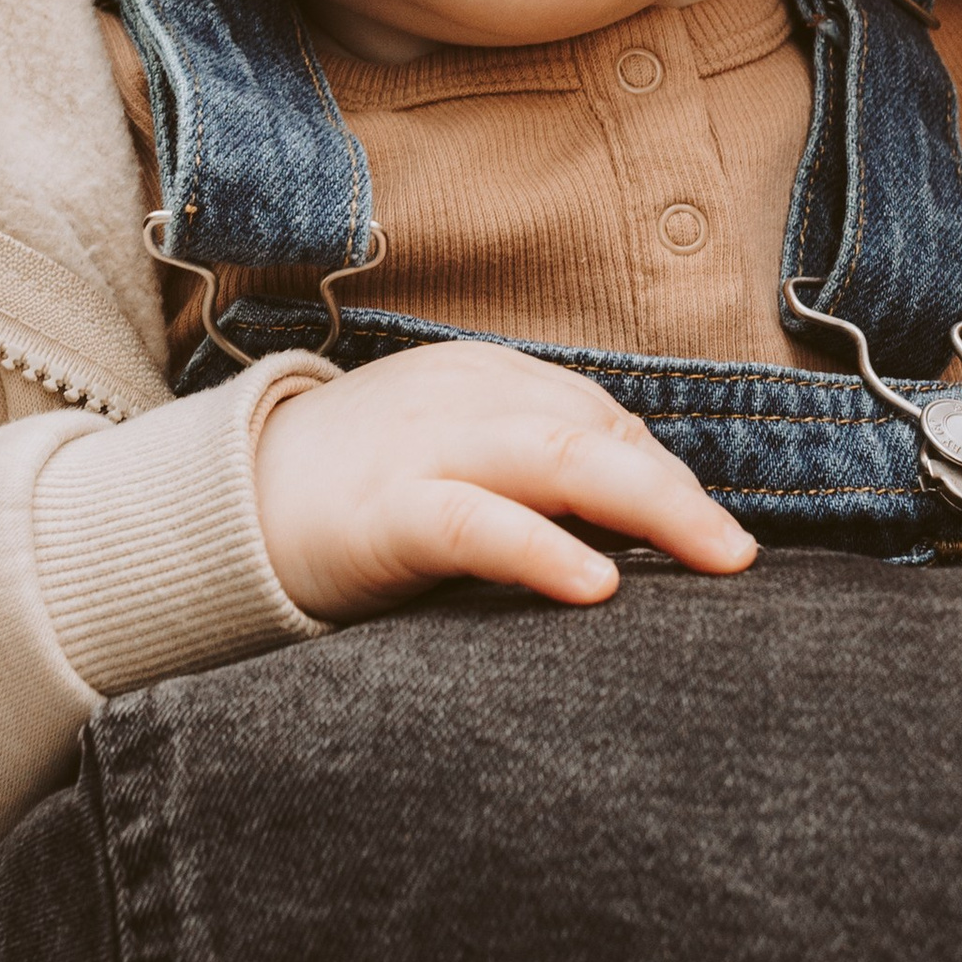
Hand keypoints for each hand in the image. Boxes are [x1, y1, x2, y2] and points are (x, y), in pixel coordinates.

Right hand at [253, 339, 754, 624]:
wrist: (222, 507)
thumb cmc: (356, 494)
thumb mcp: (453, 460)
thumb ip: (531, 474)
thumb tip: (639, 525)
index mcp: (484, 378)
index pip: (600, 420)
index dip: (662, 479)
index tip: (709, 539)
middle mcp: (461, 397)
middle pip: (595, 432)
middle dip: (678, 492)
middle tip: (739, 555)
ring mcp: (421, 448)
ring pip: (556, 458)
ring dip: (649, 507)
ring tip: (713, 559)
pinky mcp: (382, 511)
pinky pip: (476, 522)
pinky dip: (543, 549)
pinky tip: (596, 583)